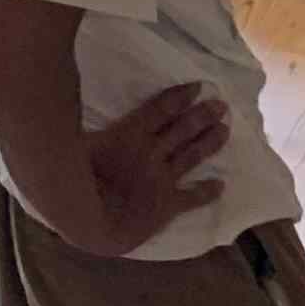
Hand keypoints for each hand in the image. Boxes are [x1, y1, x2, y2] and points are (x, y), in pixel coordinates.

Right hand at [89, 85, 227, 250]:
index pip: (161, 108)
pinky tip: (221, 186)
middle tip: (222, 105)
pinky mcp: (168, 204)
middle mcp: (152, 151)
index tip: (198, 86)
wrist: (92, 219)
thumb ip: (91, 125)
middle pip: (183, 128)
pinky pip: (192, 197)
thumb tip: (78, 105)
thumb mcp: (80, 141)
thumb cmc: (78, 178)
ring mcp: (162, 178)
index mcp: (131, 133)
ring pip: (192, 155)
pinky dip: (208, 192)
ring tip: (226, 129)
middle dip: (203, 115)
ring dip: (210, 141)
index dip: (181, 96)